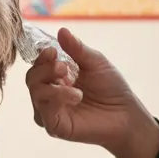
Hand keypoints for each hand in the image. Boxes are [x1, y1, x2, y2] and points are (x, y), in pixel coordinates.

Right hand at [25, 28, 158, 157]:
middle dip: (45, 69)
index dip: (42, 57)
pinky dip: (57, 99)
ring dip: (53, 85)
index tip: (53, 51)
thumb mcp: (95, 62)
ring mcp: (50, 112)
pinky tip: (76, 96)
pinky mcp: (55, 127)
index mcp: (56, 78)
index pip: (37, 66)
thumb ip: (76, 49)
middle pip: (32, 78)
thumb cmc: (111, 88)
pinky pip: (44, 111)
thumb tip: (61, 30)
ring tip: (75, 86)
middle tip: (63, 67)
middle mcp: (49, 95)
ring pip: (36, 93)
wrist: (126, 113)